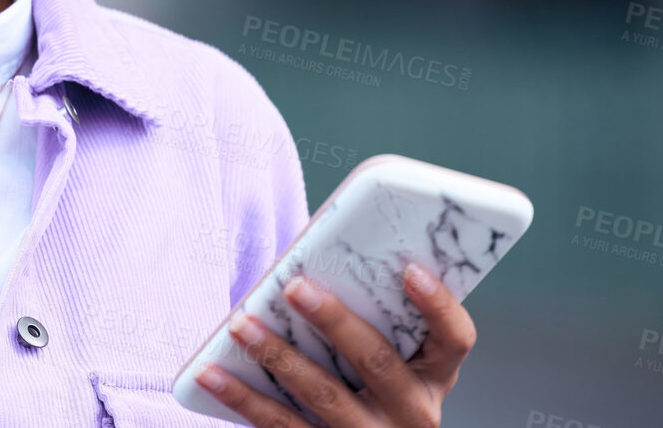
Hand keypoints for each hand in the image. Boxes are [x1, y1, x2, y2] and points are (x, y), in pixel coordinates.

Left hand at [195, 262, 476, 427]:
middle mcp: (411, 413)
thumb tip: (314, 252)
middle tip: (295, 286)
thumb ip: (366, 313)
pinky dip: (241, 397)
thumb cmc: (364, 383)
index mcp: (433, 377)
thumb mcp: (386, 357)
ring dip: (278, 356)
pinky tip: (208, 373)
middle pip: (378, 363)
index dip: (439, 306)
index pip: (455, 340)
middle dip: (335, 322)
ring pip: (323, 397)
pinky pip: (281, 426)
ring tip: (240, 324)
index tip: (411, 270)